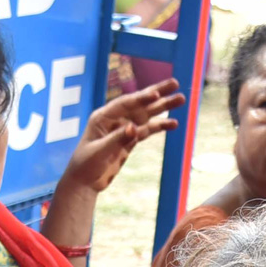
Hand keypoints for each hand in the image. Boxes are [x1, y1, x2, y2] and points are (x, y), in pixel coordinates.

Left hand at [61, 78, 184, 192]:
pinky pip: (147, 131)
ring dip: (163, 108)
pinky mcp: (129, 141)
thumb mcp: (99, 152)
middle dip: (157, 94)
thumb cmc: (85, 165)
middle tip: (175, 83)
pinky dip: (159, 127)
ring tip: (181, 100)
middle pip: (139, 104)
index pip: (125, 103)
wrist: (84, 183)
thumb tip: (134, 128)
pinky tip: (173, 123)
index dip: (141, 98)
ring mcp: (123, 129)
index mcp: (103, 117)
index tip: (157, 94)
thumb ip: (117, 139)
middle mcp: (114, 119)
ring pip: (146, 115)